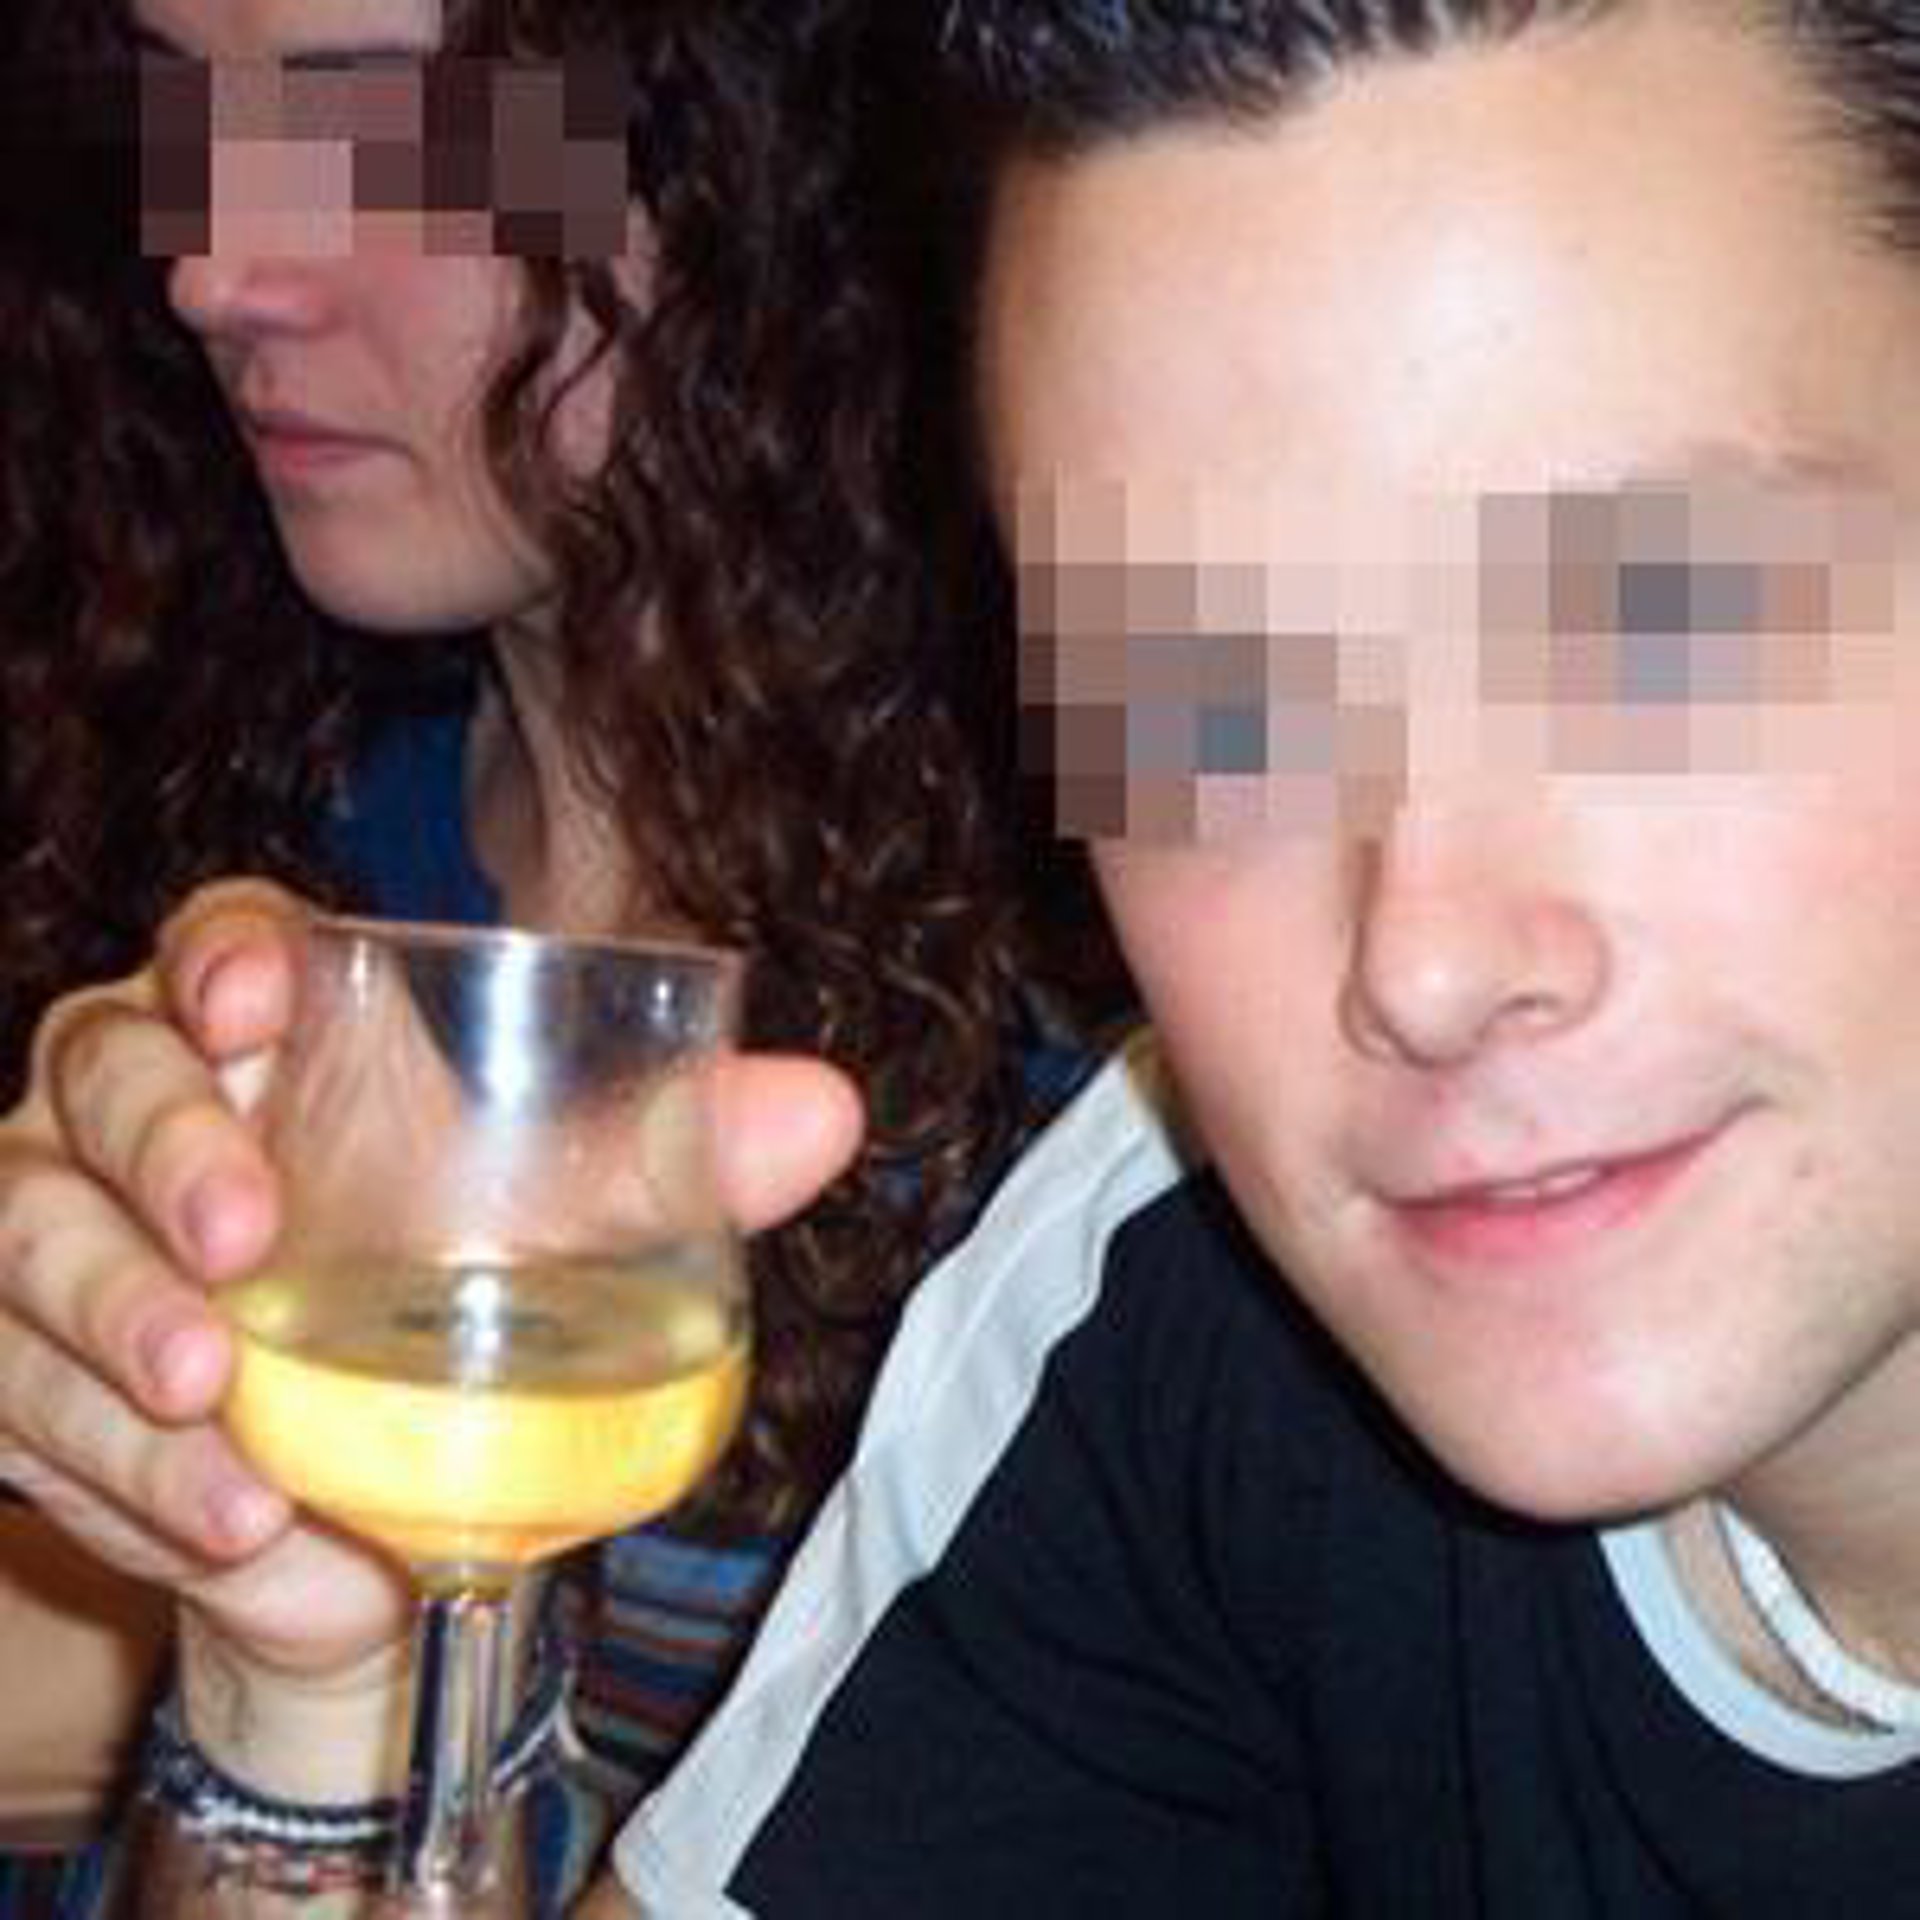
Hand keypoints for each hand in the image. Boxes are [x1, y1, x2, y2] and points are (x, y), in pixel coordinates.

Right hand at [0, 879, 863, 1680]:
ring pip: (27, 1236)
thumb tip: (830, 1111)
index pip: (218, 941)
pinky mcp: (28, 1381)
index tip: (260, 1001)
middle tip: (239, 1239)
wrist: (384, 1504)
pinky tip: (229, 1515)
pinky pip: (22, 1402)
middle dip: (161, 1148)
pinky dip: (121, 1467)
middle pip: (98, 1068)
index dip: (222, 951)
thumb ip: (676, 1159)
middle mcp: (143, 1116)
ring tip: (221, 1406)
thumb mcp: (564, 1224)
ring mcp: (63, 1240)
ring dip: (112, 1324)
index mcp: (278, 1040)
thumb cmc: (463, 1303)